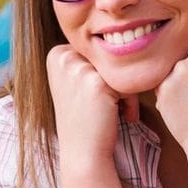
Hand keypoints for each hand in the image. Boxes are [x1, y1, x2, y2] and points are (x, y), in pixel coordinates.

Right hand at [46, 45, 137, 169]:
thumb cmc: (85, 120)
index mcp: (56, 54)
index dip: (105, 74)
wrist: (83, 153)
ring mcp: (78, 68)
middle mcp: (63, 57)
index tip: (101, 96)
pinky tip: (124, 116)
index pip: (97, 51)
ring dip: (126, 91)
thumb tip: (116, 34)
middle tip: (114, 106)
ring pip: (119, 69)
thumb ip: (88, 59)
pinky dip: (131, 100)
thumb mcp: (77, 84)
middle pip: (108, 58)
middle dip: (117, 81)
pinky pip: (128, 82)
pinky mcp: (96, 82)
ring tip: (120, 111)